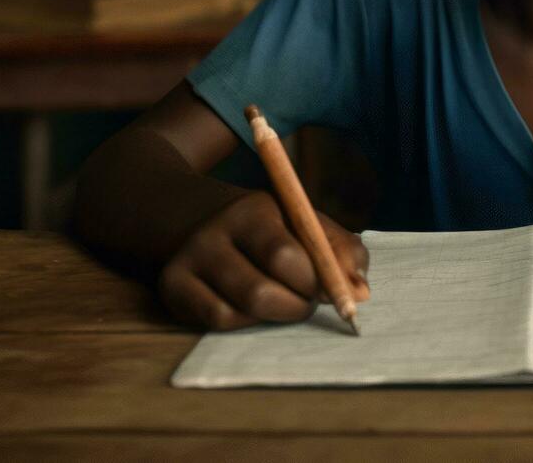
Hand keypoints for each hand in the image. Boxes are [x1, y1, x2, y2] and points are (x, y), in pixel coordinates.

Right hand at [158, 191, 369, 329]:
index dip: (317, 282)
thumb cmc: (268, 226)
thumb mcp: (304, 221)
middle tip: (310, 301)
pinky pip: (216, 321)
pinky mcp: (172, 288)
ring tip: (286, 301)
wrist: (197, 215)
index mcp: (252, 209)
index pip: (285, 255)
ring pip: (238, 311)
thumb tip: (361, 292)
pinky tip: (253, 308)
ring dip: (274, 316)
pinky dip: (245, 322)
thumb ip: (340, 249)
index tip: (336, 293)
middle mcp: (214, 234)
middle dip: (297, 305)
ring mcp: (188, 262)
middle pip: (260, 291)